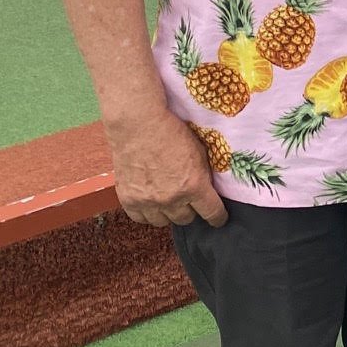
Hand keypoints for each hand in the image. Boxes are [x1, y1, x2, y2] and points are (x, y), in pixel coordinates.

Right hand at [108, 111, 227, 227]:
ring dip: (168, 213)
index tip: (218, 219)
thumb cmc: (173, 132)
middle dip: (190, 210)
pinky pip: (140, 218)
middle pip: (186, 219)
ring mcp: (148, 201)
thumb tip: (209, 189)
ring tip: (168, 201)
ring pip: (163, 222)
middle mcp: (172, 199)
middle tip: (189, 201)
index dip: (217, 218)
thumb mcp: (200, 152)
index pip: (211, 213)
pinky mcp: (128, 199)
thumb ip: (204, 175)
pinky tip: (150, 203)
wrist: (139, 124)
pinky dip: (146, 213)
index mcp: (194, 186)